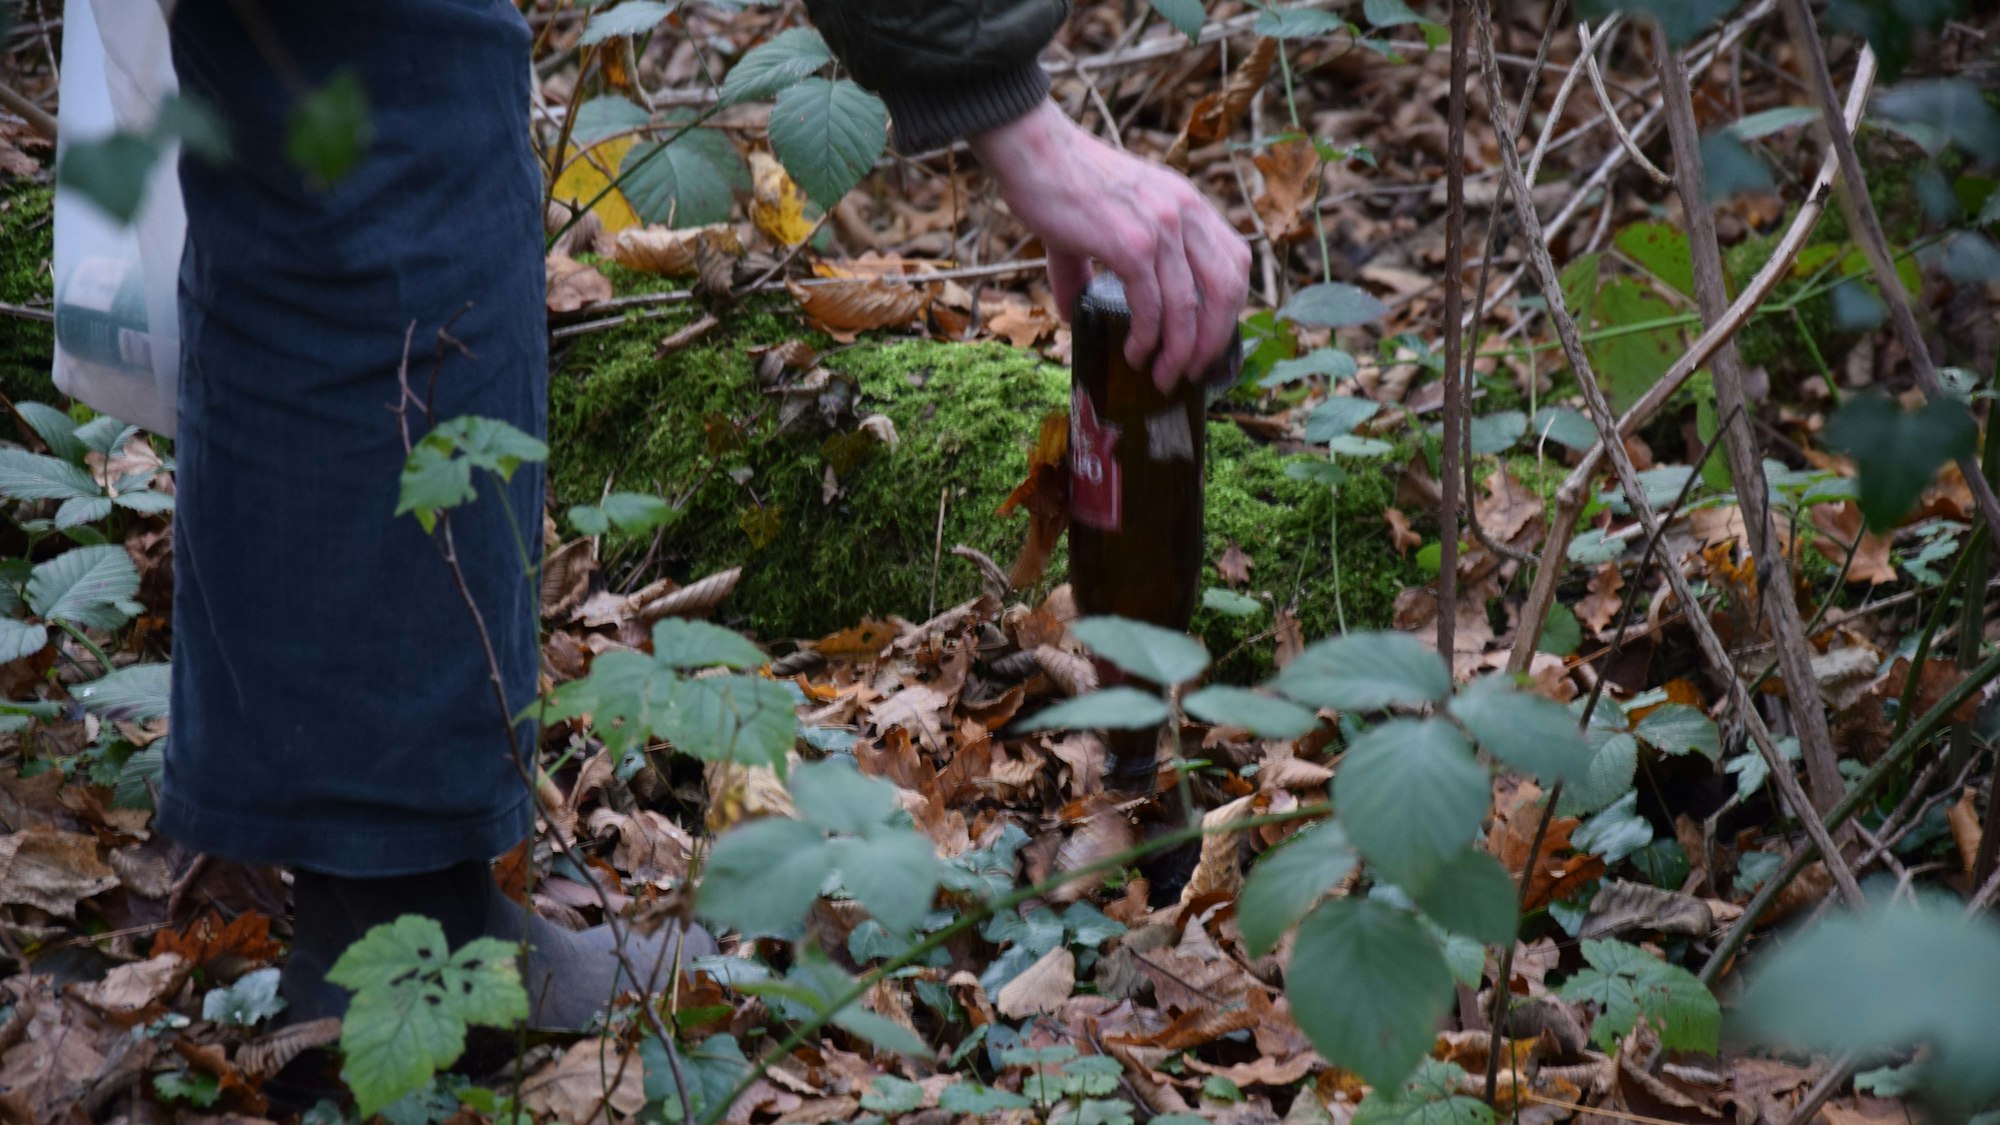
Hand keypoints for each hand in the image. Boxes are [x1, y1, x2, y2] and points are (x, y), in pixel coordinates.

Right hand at [968, 99, 1251, 391]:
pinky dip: (1148, 338)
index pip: (1235, 262)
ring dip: (1179, 351)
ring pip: (1190, 306)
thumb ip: (1094, 266)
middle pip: (1227, 289)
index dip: (1230, 308)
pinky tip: (1136, 353)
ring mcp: (1161, 228)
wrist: (1033, 149)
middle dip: (1214, 341)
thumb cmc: (1059, 180)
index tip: (1209, 339)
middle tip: (1191, 371)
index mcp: (1187, 204)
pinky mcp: (1131, 244)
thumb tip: (1074, 309)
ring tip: (1161, 376)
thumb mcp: (1102, 219)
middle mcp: (1185, 213)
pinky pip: (1152, 305)